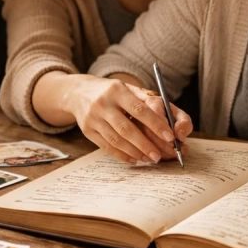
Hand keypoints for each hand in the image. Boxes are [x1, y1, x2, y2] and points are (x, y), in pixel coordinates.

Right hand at [64, 75, 192, 163]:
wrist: (78, 92)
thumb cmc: (111, 91)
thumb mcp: (127, 88)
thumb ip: (146, 99)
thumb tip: (167, 119)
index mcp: (117, 90)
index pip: (139, 110)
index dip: (155, 124)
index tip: (169, 137)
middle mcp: (103, 104)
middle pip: (127, 128)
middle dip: (145, 144)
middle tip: (159, 156)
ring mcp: (93, 118)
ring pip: (116, 140)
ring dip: (135, 152)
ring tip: (149, 159)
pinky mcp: (87, 131)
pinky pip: (106, 147)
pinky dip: (121, 155)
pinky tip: (134, 159)